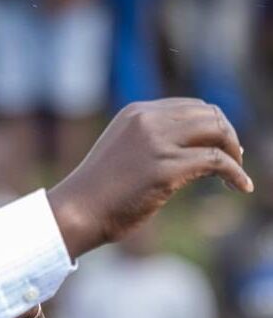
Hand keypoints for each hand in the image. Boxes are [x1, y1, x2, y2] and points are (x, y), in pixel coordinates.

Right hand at [47, 99, 252, 259]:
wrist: (77, 211)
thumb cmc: (98, 191)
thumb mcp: (124, 152)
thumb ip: (152, 142)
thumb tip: (195, 151)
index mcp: (136, 113)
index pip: (191, 106)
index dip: (213, 126)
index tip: (221, 147)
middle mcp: (147, 121)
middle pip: (210, 115)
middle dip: (228, 137)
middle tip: (234, 160)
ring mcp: (156, 143)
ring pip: (218, 133)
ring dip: (234, 153)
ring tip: (236, 175)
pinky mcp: (165, 169)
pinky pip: (217, 162)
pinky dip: (236, 173)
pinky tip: (240, 187)